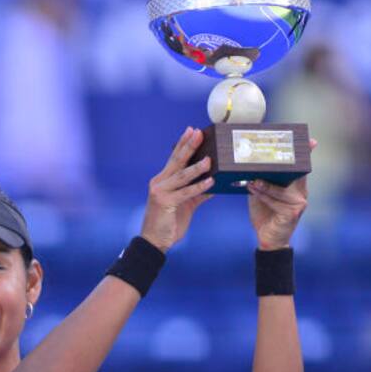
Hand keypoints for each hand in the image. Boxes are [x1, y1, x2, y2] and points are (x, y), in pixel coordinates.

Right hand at [140, 127, 215, 251]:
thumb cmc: (169, 222)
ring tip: (210, 159)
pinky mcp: (164, 202)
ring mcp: (160, 191)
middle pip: (176, 161)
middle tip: (198, 132)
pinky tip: (211, 181)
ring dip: (197, 166)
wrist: (155, 241)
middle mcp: (159, 182)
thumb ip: (198, 193)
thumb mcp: (186, 204)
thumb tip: (216, 183)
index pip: (174, 158)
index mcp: (163, 180)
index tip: (192, 130)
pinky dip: (199, 186)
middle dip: (188, 146)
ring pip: (182, 175)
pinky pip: (185, 192)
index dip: (183, 144)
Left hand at [247, 139, 314, 248]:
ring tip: (252, 180)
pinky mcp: (293, 213)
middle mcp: (301, 193)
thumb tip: (250, 168)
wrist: (267, 239)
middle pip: (295, 174)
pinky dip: (264, 196)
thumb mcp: (261, 195)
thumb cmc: (265, 215)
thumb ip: (261, 182)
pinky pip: (277, 201)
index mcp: (296, 187)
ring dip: (265, 184)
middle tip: (268, 156)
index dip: (306, 154)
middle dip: (282, 165)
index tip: (311, 141)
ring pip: (282, 189)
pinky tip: (253, 190)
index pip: (300, 168)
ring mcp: (299, 203)